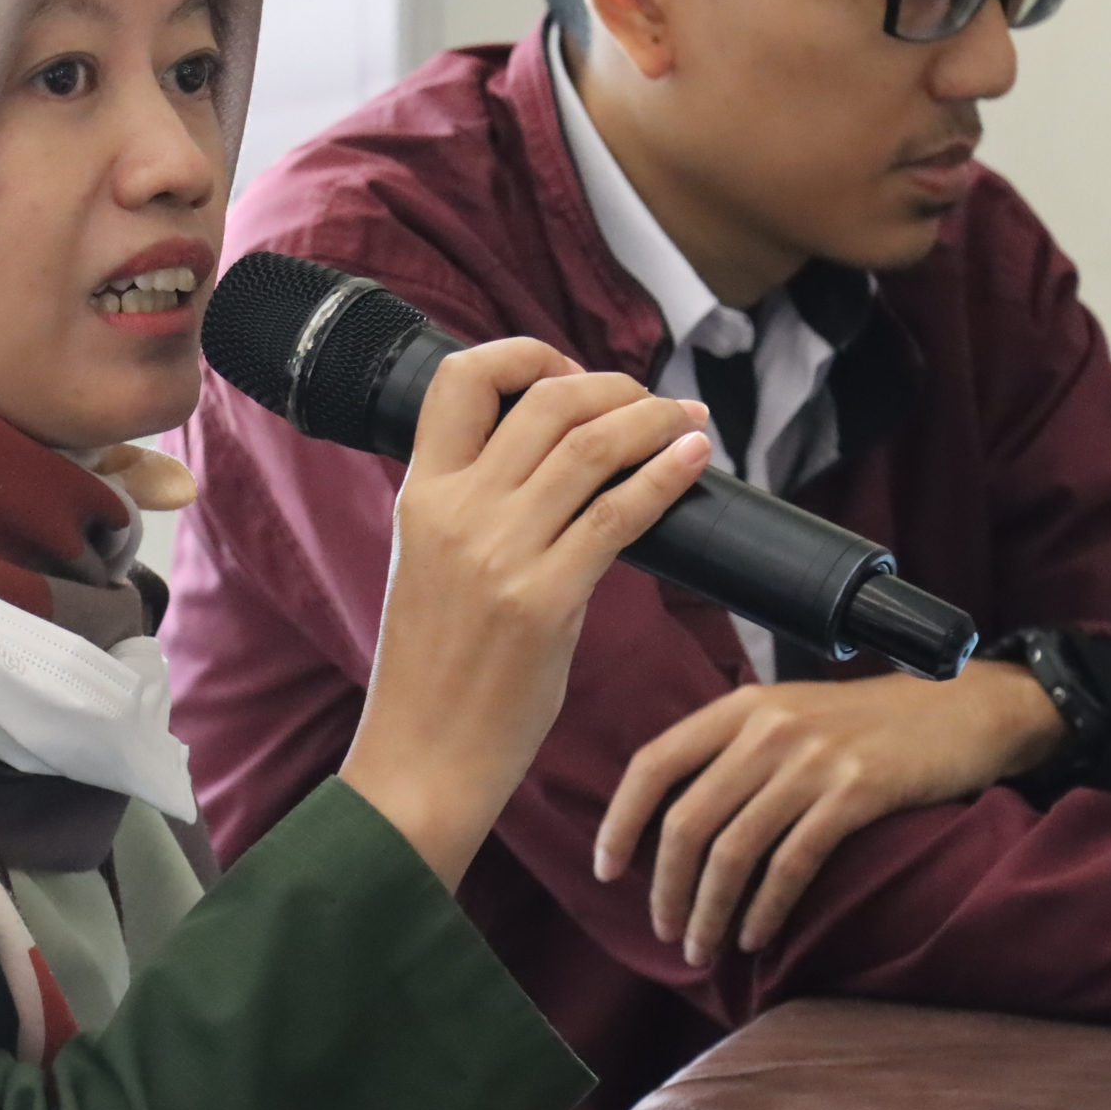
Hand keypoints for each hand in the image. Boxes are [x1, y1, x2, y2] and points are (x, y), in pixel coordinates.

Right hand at [341, 339, 709, 891]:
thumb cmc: (434, 671)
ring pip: (590, 445)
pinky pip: (620, 514)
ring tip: (689, 421)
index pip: (459, 379)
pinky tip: (692, 462)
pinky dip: (665, 476)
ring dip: (652, 420)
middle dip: (612, 385)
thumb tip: (550, 465)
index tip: (567, 370)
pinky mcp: (547, 600)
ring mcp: (500, 553)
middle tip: (651, 399)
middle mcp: (456, 511)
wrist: (423, 755)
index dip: (523, 354)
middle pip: (545, 401)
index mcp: (418, 496)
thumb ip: (472, 510)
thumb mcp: (427, 565)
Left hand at [593, 660, 1065, 962]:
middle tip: (664, 932)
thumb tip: (672, 819)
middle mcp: (768, 728)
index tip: (605, 870)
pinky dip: (765, 908)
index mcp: (739, 707)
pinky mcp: (856, 792)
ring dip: (710, 911)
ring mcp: (812, 759)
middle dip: (665, 887)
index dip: (620, 820)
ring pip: (733, 850)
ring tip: (702, 949)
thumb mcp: (789, 715)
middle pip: (687, 820)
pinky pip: (791, 864)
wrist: (962, 709)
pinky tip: (755, 937)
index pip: (653, 764)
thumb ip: (733, 751)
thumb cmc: (868, 724)